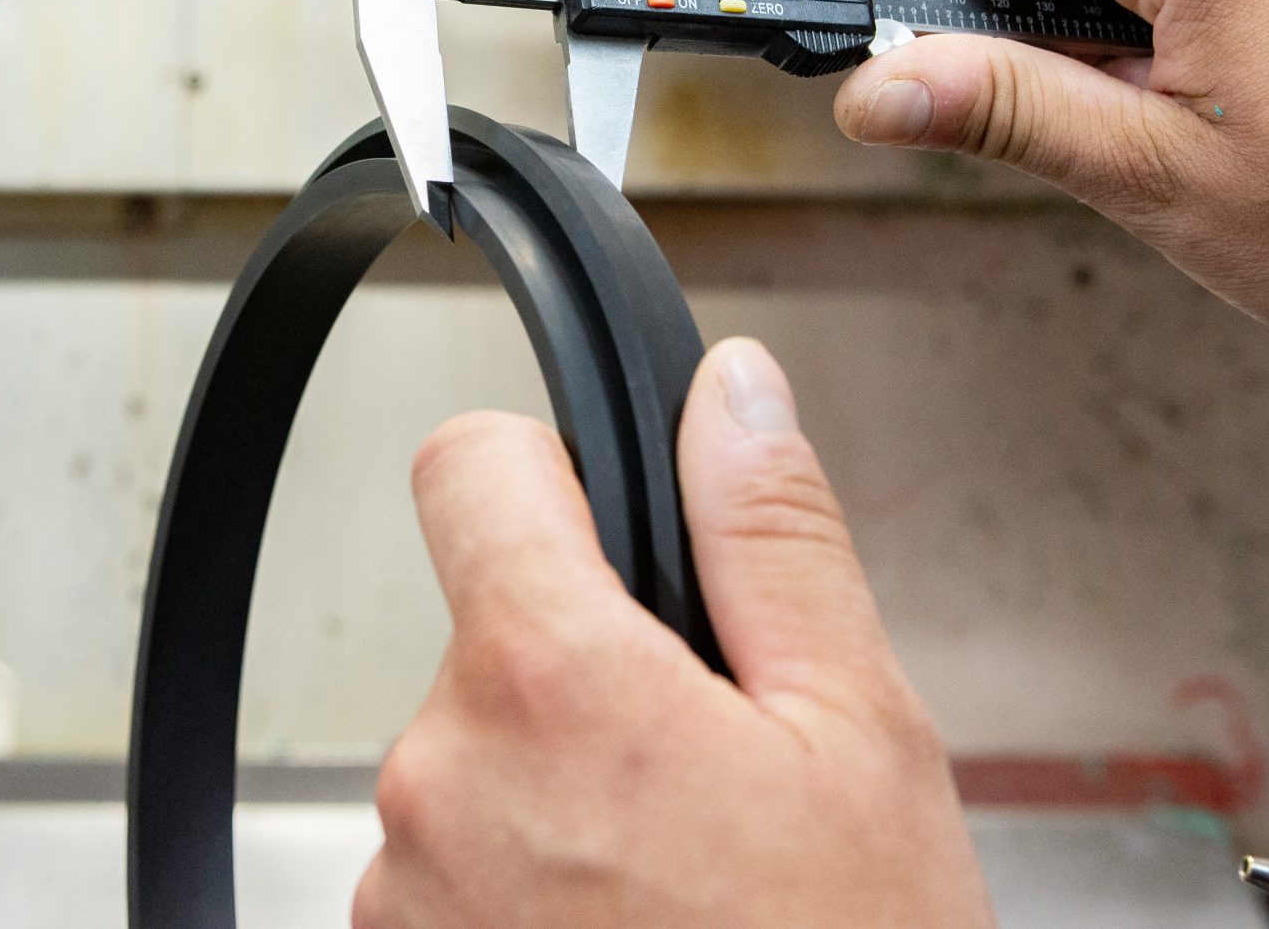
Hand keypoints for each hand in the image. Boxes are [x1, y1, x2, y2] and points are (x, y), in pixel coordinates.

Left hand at [353, 340, 990, 928]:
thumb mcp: (863, 741)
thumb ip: (775, 541)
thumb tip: (729, 390)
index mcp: (553, 683)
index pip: (466, 468)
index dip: (542, 473)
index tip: (603, 528)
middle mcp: (441, 779)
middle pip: (488, 637)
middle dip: (588, 679)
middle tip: (711, 785)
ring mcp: (406, 894)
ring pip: (472, 766)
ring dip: (556, 801)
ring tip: (679, 891)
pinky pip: (448, 878)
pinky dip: (522, 894)